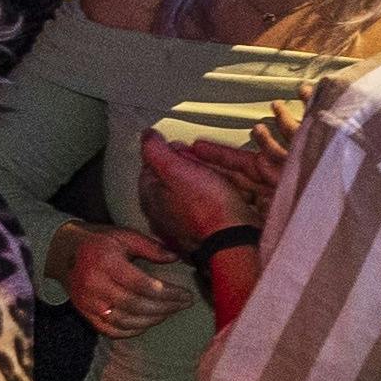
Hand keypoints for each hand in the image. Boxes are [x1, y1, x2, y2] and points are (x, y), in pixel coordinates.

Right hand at [56, 221, 189, 331]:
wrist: (62, 252)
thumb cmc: (98, 242)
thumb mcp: (124, 236)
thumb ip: (150, 247)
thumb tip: (175, 258)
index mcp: (106, 263)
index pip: (142, 285)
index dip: (167, 293)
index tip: (185, 294)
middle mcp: (94, 285)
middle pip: (135, 305)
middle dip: (164, 308)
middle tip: (183, 304)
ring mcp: (87, 303)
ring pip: (124, 321)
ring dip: (151, 320)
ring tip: (169, 312)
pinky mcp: (84, 313)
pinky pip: (110, 330)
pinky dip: (131, 331)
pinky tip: (147, 323)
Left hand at [133, 127, 286, 248]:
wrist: (234, 244)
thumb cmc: (209, 208)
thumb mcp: (179, 169)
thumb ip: (157, 151)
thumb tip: (146, 136)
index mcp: (150, 197)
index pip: (152, 165)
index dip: (170, 153)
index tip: (186, 149)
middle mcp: (159, 216)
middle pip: (168, 183)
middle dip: (185, 170)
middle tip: (204, 165)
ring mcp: (178, 230)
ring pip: (185, 199)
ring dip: (198, 188)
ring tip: (218, 182)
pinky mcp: (198, 240)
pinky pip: (200, 215)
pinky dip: (208, 206)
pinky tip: (222, 204)